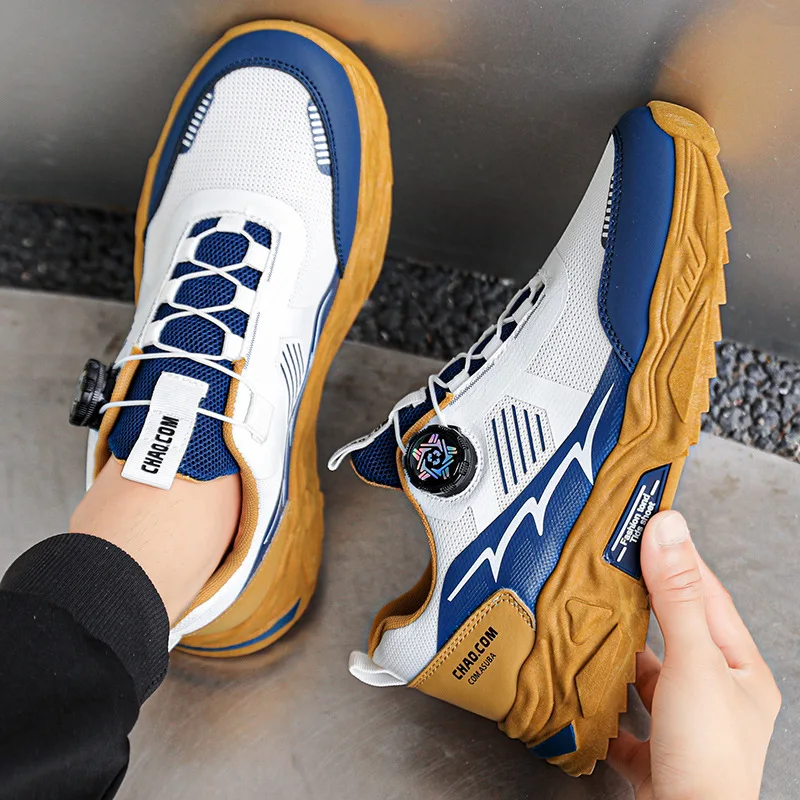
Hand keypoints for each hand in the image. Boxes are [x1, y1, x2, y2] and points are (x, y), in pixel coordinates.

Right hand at [608, 511, 780, 799]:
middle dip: (640, 601)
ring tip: (590, 622)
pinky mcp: (655, 752)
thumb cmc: (708, 757)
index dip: (677, 557)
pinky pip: (626, 715)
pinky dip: (604, 700)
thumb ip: (676, 596)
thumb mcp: (693, 663)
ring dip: (619, 651)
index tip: (647, 525)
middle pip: (673, 632)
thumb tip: (668, 530)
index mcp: (739, 668)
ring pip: (647, 672)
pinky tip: (585, 688)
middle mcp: (715, 694)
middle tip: (609, 567)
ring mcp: (685, 724)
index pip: (706, 594)